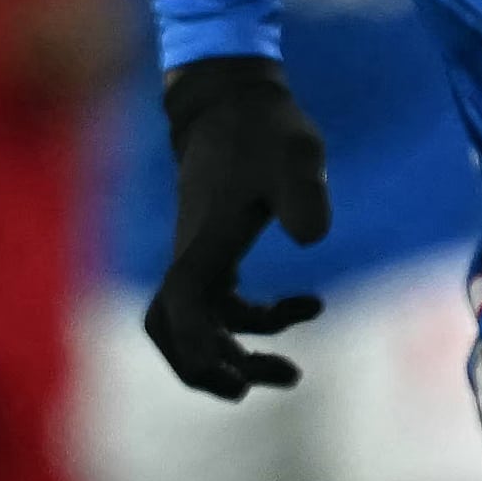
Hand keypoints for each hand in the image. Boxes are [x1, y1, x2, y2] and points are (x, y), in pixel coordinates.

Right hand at [141, 53, 327, 397]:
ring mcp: (199, 256)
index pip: (181, 312)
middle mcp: (192, 257)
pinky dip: (257, 321)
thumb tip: (310, 239)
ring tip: (291, 370)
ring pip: (195, 325)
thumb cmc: (265, 129)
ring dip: (236, 353)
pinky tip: (310, 306)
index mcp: (203, 245)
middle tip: (265, 382)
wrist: (235, 98)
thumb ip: (304, 195)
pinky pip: (220, 306)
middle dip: (208, 368)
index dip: (201, 351)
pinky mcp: (213, 250)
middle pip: (171, 331)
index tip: (242, 375)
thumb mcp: (296, 156)